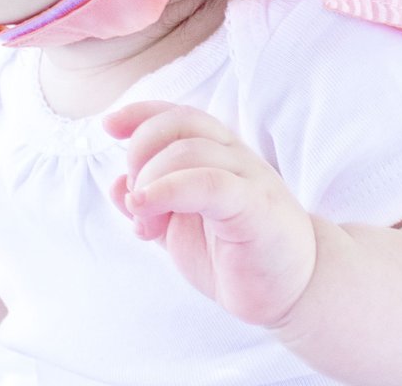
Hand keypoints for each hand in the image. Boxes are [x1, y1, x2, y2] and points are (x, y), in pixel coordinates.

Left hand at [104, 101, 317, 327]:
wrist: (293, 289)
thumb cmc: (237, 252)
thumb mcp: (181, 227)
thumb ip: (151, 204)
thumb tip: (117, 186)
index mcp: (217, 152)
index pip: (177, 114)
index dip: (141, 113)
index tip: (109, 125)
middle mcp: (233, 155)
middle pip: (178, 122)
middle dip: (140, 150)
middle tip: (134, 195)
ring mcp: (248, 177)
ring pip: (188, 151)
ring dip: (150, 183)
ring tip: (144, 222)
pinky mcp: (256, 206)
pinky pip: (209, 183)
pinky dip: (169, 190)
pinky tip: (146, 210)